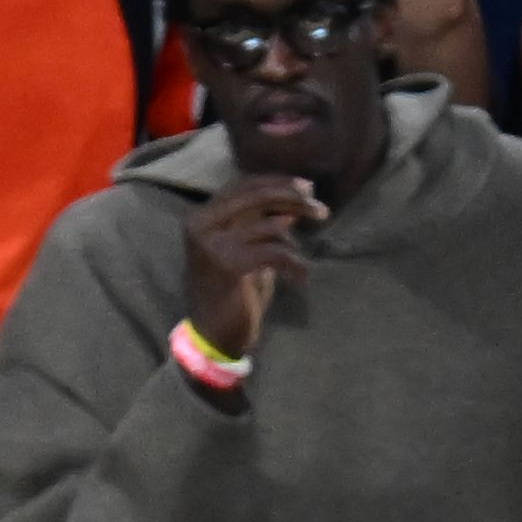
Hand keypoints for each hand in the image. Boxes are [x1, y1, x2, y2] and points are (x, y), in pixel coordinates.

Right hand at [178, 167, 322, 368]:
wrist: (213, 338)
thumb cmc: (230, 295)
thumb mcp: (244, 252)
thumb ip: (260, 226)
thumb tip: (292, 207)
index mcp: (201, 217)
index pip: (244, 186)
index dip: (278, 183)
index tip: (306, 188)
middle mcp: (202, 225)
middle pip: (257, 196)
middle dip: (293, 197)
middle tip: (320, 208)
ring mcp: (213, 244)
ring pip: (269, 224)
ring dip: (294, 241)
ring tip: (301, 261)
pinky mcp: (229, 265)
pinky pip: (275, 252)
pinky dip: (294, 262)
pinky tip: (301, 276)